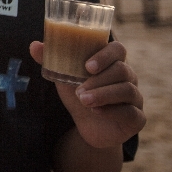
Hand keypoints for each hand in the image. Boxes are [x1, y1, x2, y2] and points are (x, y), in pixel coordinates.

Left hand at [30, 40, 145, 148]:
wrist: (87, 126)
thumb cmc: (78, 93)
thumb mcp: (63, 77)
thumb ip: (51, 60)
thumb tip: (34, 45)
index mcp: (112, 62)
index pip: (117, 49)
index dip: (105, 54)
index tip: (87, 66)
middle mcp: (128, 77)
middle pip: (122, 69)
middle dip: (99, 80)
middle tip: (79, 90)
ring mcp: (135, 97)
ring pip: (127, 90)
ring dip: (103, 94)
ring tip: (83, 100)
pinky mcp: (138, 117)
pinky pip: (131, 112)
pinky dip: (113, 111)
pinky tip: (96, 111)